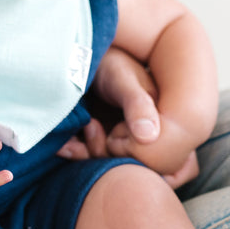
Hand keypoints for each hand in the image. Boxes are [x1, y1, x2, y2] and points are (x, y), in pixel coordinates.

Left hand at [60, 48, 199, 187]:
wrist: (83, 58)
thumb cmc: (110, 64)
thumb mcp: (123, 82)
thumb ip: (137, 105)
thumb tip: (150, 136)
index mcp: (164, 126)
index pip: (164, 165)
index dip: (138, 157)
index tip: (118, 133)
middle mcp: (148, 138)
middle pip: (135, 170)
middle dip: (110, 155)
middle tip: (94, 126)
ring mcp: (124, 142)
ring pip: (111, 169)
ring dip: (93, 153)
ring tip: (88, 124)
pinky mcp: (102, 142)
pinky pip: (92, 161)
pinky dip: (77, 154)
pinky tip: (65, 142)